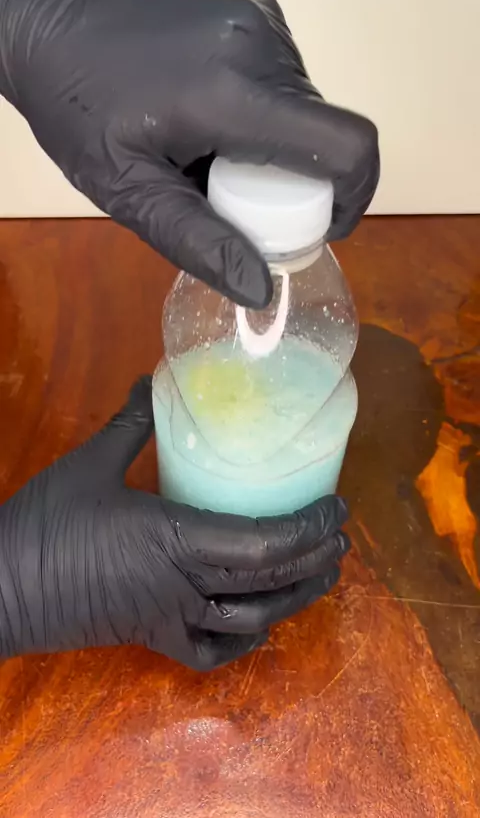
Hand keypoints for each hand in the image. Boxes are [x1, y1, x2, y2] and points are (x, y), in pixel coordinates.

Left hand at [0, 0, 378, 307]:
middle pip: (322, 133)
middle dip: (295, 182)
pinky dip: (264, 109)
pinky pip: (284, 76)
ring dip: (275, 144)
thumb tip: (261, 289)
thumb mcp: (127, 190)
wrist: (48, 13)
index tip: (322, 226)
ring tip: (209, 150)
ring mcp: (261, 16)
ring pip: (304, 107)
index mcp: (231, 94)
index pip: (344, 146)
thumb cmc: (74, 105)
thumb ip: (198, 242)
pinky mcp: (256, 4)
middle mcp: (260, 43)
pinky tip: (209, 113)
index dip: (354, 197)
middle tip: (234, 198)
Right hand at [0, 377, 349, 670]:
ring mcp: (169, 617)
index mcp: (175, 537)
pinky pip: (206, 655)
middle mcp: (183, 583)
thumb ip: (131, 423)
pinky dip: (239, 646)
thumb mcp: (90, 464)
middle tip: (342, 540)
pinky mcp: (149, 638)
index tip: (337, 509)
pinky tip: (256, 632)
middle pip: (269, 582)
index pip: (264, 543)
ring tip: (320, 579)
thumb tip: (148, 378)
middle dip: (315, 562)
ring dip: (293, 602)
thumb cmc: (44, 523)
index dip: (309, 529)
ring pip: (249, 622)